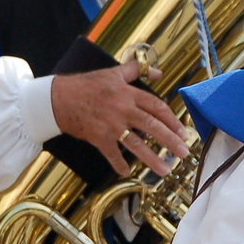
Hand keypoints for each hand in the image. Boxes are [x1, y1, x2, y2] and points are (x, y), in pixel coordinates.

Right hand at [50, 59, 190, 175]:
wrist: (58, 98)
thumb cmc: (86, 85)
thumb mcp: (113, 73)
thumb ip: (136, 71)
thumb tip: (158, 72)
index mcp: (129, 94)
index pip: (157, 107)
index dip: (172, 120)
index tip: (183, 131)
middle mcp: (123, 110)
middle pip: (152, 127)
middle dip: (170, 141)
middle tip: (184, 153)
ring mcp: (111, 125)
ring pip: (137, 144)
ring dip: (152, 158)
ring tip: (166, 170)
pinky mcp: (98, 137)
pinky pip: (112, 154)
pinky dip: (119, 164)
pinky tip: (128, 172)